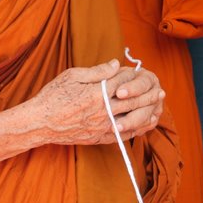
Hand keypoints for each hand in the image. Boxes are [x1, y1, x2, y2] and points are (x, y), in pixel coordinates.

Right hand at [30, 60, 163, 144]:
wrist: (40, 122)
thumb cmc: (53, 96)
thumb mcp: (72, 76)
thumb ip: (97, 71)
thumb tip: (116, 64)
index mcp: (97, 93)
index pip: (123, 82)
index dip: (131, 76)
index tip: (138, 72)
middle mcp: (103, 110)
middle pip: (133, 101)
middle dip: (149, 95)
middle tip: (161, 91)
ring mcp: (103, 126)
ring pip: (133, 119)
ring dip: (148, 112)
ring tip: (158, 107)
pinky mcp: (101, 137)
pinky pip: (125, 135)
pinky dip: (138, 129)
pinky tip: (145, 124)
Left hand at [110, 66, 166, 139]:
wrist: (110, 97)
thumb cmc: (107, 82)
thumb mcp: (105, 75)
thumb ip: (108, 70)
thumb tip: (114, 64)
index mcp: (147, 78)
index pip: (142, 83)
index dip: (132, 88)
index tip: (119, 93)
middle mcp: (155, 92)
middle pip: (147, 103)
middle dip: (131, 110)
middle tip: (116, 117)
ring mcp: (155, 107)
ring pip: (147, 117)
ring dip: (131, 124)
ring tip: (115, 129)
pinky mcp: (151, 119)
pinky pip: (146, 127)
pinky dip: (135, 130)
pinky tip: (121, 134)